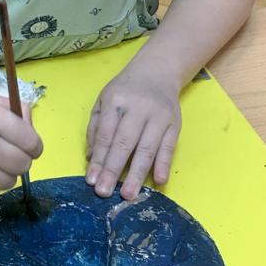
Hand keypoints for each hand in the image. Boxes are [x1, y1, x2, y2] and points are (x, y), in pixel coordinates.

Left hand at [85, 60, 180, 200]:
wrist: (157, 71)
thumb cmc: (126, 90)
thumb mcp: (104, 100)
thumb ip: (95, 128)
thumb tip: (91, 158)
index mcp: (115, 101)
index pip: (106, 135)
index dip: (99, 159)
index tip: (92, 180)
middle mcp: (138, 108)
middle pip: (124, 143)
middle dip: (113, 170)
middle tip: (105, 192)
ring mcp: (158, 116)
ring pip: (147, 148)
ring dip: (137, 173)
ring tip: (128, 194)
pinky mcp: (175, 123)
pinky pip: (169, 147)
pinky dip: (164, 164)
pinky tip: (158, 181)